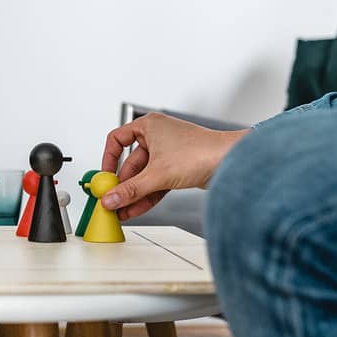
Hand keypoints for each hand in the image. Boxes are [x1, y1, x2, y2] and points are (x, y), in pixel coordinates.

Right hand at [100, 113, 248, 219]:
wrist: (232, 162)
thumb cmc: (202, 152)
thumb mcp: (158, 174)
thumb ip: (131, 189)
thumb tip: (111, 199)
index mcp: (149, 125)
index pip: (117, 139)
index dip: (108, 159)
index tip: (104, 177)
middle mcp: (158, 137)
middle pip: (130, 163)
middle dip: (122, 185)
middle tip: (112, 201)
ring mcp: (168, 154)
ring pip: (144, 176)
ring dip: (134, 194)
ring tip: (122, 211)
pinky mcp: (177, 169)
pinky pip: (156, 183)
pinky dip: (147, 195)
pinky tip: (137, 209)